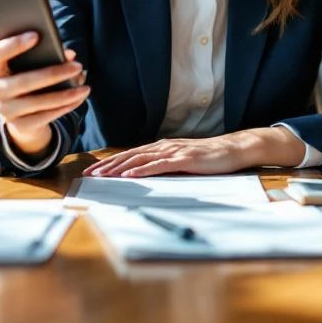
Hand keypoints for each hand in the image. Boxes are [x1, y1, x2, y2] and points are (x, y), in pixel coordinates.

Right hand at [0, 29, 88, 154]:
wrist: (19, 111)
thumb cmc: (25, 75)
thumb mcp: (25, 62)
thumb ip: (39, 51)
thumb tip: (69, 54)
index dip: (13, 45)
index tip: (36, 35)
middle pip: (22, 82)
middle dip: (52, 74)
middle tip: (77, 66)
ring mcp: (4, 110)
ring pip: (37, 102)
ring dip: (65, 94)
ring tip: (85, 87)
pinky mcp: (19, 125)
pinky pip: (45, 116)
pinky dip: (65, 107)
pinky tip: (79, 98)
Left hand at [83, 127, 307, 176]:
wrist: (234, 149)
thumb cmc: (209, 158)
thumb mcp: (183, 161)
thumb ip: (166, 165)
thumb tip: (148, 176)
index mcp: (162, 147)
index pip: (130, 155)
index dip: (110, 162)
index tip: (93, 171)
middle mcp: (164, 146)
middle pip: (129, 155)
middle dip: (107, 165)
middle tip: (88, 174)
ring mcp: (173, 151)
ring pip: (139, 159)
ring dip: (118, 167)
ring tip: (102, 175)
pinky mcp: (183, 159)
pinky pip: (158, 165)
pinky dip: (141, 170)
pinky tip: (129, 175)